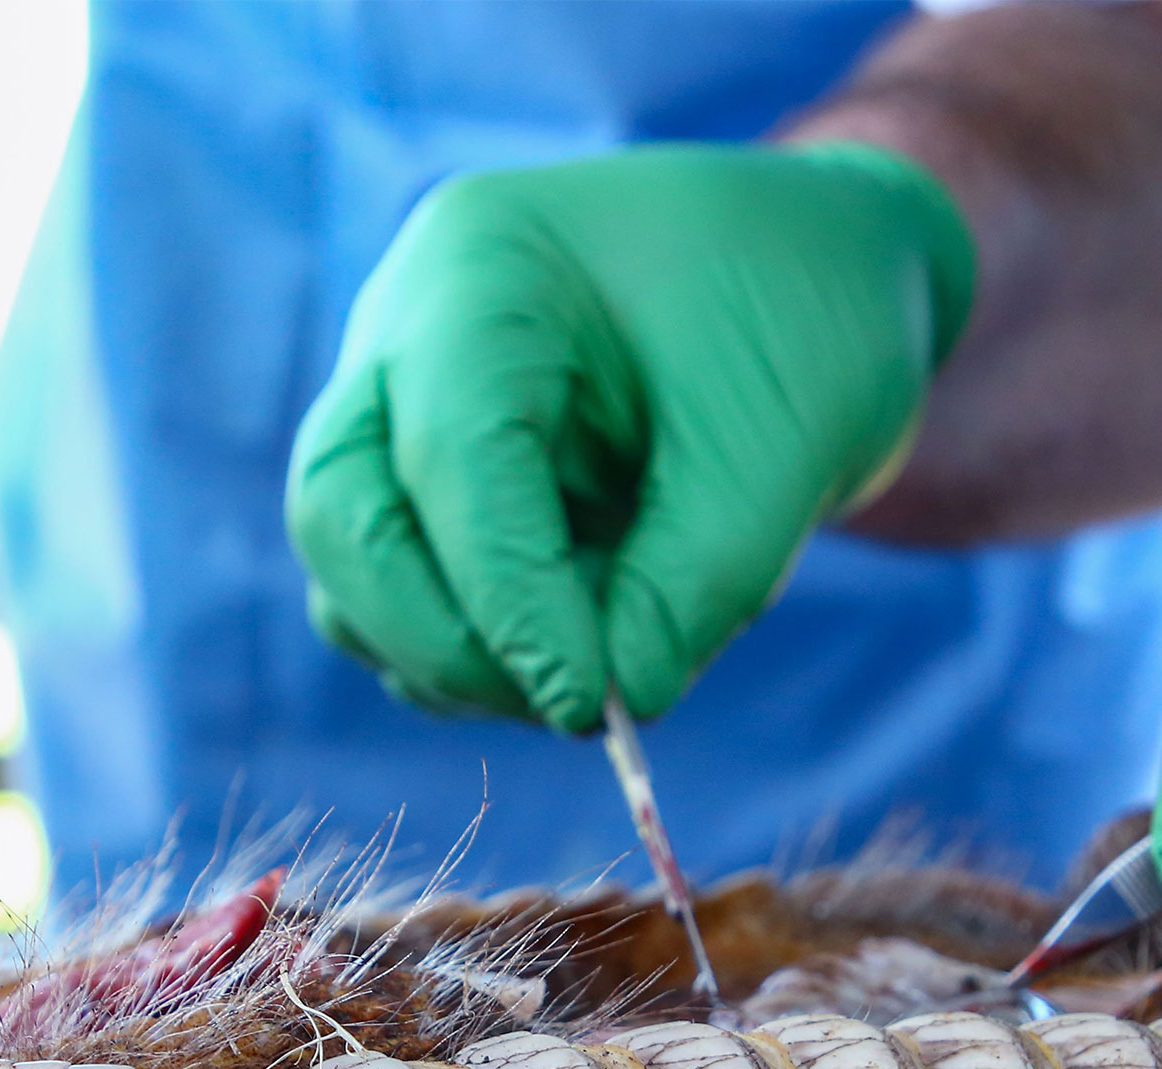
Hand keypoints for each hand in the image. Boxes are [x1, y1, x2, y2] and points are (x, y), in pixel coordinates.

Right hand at [285, 143, 974, 732]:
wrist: (819, 271)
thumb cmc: (802, 318)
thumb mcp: (781, 447)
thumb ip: (693, 581)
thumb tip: (611, 702)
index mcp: (484, 267)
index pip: (450, 458)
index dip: (508, 600)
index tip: (590, 705)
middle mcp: (405, 329)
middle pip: (342, 517)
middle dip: (443, 639)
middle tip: (576, 709)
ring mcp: (398, 407)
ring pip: (356, 576)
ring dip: (461, 658)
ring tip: (605, 668)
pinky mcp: (422, 482)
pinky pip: (403, 599)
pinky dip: (481, 652)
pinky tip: (587, 645)